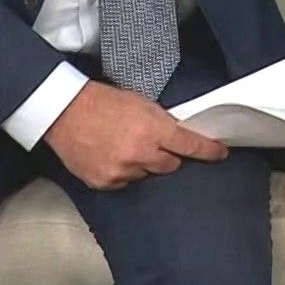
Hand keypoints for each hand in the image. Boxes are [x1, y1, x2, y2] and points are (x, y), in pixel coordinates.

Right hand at [41, 80, 227, 189]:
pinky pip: (126, 182)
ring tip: (123, 145)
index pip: (190, 145)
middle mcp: (140, 153)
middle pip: (171, 165)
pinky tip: (111, 155)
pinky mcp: (107, 182)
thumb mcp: (140, 102)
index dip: (208, 151)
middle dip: (166, 155)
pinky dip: (124, 172)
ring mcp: (123, 171)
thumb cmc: (101, 102)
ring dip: (143, 164)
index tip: (219, 154)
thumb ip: (162, 121)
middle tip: (151, 142)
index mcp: (153, 129)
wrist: (64, 112)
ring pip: (148, 174)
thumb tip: (180, 134)